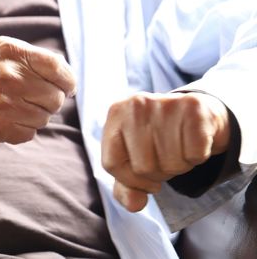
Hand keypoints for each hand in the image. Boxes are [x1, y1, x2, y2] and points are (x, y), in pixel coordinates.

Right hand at [0, 36, 75, 144]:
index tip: (68, 88)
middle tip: (34, 99)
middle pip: (56, 98)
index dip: (68, 81)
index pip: (58, 68)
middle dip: (51, 101)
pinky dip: (23, 130)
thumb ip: (33, 58)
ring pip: (44, 119)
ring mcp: (4, 103)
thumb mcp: (0, 51)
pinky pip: (30, 134)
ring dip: (35, 117)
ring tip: (14, 108)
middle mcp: (9, 76)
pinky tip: (6, 120)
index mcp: (12, 53)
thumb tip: (66, 75)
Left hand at [101, 92, 229, 211]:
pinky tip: (193, 141)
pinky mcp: (194, 108)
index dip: (129, 180)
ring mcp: (165, 104)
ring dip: (179, 166)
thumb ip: (126, 187)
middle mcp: (136, 105)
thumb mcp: (133, 159)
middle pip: (142, 167)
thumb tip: (134, 204)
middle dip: (157, 173)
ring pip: (171, 163)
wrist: (194, 113)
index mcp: (115, 114)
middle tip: (164, 157)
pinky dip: (197, 157)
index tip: (142, 175)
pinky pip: (195, 155)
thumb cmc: (157, 139)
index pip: (111, 164)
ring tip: (178, 148)